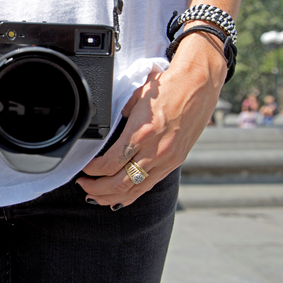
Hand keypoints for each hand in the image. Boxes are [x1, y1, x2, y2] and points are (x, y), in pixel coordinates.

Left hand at [77, 32, 225, 209]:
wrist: (199, 84)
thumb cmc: (168, 87)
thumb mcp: (137, 98)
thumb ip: (123, 118)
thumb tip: (112, 132)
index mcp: (141, 132)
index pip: (110, 163)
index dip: (92, 170)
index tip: (83, 167)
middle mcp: (155, 150)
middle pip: (120, 183)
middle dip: (97, 189)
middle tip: (83, 185)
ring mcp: (167, 159)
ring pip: (134, 190)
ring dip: (111, 196)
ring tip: (95, 195)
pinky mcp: (175, 162)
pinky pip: (148, 185)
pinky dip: (131, 195)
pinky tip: (118, 198)